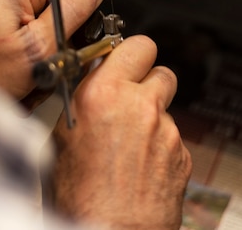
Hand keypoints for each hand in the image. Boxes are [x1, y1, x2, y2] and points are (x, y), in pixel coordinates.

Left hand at [0, 0, 109, 99]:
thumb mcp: (39, 47)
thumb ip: (73, 9)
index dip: (76, 18)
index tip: (70, 45)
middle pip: (50, 1)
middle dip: (53, 37)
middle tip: (42, 68)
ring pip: (33, 17)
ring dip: (36, 47)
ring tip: (22, 74)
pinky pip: (13, 24)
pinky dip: (17, 48)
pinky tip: (9, 70)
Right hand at [52, 35, 191, 229]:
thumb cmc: (78, 197)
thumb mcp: (60, 139)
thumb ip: (82, 101)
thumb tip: (92, 85)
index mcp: (103, 94)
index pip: (133, 44)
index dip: (128, 52)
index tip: (122, 60)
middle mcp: (139, 105)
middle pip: (158, 67)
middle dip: (146, 77)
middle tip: (132, 94)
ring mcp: (165, 129)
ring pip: (165, 104)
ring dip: (152, 113)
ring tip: (132, 140)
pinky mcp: (181, 153)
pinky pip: (172, 136)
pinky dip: (160, 144)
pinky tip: (142, 165)